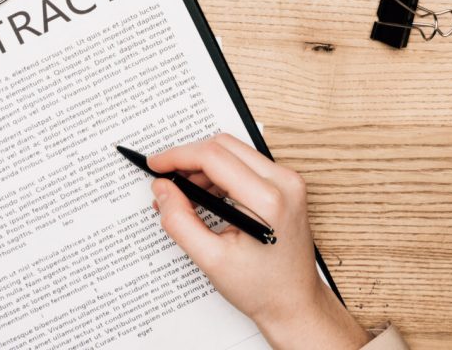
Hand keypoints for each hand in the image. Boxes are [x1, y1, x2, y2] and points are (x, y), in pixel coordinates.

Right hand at [150, 134, 370, 349]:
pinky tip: (205, 195)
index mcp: (268, 200)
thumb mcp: (212, 260)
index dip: (178, 156)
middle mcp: (284, 181)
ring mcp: (288, 180)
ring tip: (184, 195)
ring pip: (234, 151)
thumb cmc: (262, 289)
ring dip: (204, 166)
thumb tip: (162, 189)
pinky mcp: (286, 183)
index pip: (214, 156)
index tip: (155, 164)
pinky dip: (221, 173)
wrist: (296, 304)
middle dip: (189, 159)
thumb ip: (180, 221)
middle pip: (224, 146)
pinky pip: (246, 163)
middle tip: (166, 181)